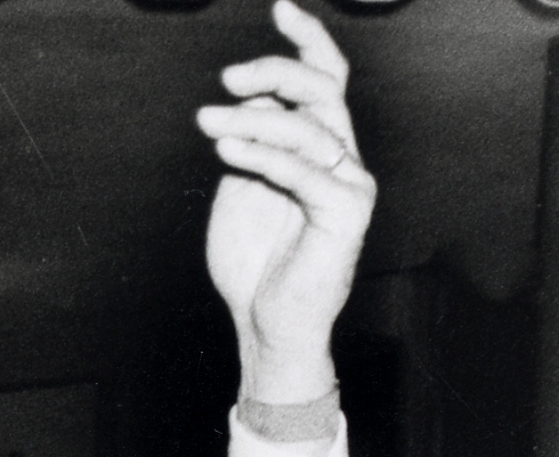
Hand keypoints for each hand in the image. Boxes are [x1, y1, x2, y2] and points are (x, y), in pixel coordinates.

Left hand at [197, 1, 375, 404]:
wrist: (265, 323)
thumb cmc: (253, 261)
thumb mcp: (241, 187)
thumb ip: (248, 141)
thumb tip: (245, 96)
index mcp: (319, 145)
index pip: (325, 78)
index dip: (307, 39)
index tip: (280, 7)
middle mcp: (342, 155)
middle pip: (321, 89)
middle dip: (274, 72)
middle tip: (226, 77)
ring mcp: (350, 182)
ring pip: (308, 126)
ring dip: (252, 119)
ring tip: (208, 124)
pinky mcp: (347, 213)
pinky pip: (305, 172)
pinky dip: (264, 157)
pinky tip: (228, 152)